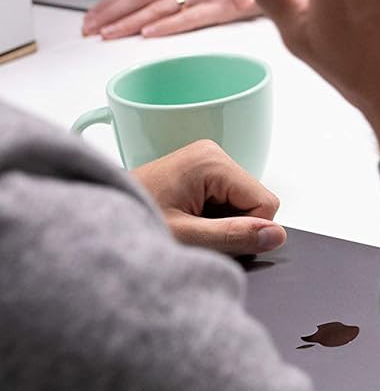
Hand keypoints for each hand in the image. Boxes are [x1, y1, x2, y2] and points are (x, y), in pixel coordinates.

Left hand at [82, 0, 258, 38]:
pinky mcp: (225, 8)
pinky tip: (151, 33)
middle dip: (110, 13)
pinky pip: (193, 17)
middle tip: (88, 30)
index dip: (111, 1)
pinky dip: (170, 25)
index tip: (90, 16)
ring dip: (130, 22)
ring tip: (108, 35)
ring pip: (160, 8)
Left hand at [131, 139, 285, 255]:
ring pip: (242, 203)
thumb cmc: (130, 224)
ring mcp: (206, 160)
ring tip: (184, 226)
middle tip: (191, 232)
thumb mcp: (185, 237)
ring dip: (219, 222)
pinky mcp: (199, 171)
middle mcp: (212, 153)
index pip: (265, 203)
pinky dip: (210, 217)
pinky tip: (184, 220)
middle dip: (231, 224)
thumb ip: (233, 236)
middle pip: (254, 201)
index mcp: (212, 161)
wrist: (92, 222)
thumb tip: (276, 235)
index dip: (245, 229)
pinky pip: (226, 199)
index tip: (209, 236)